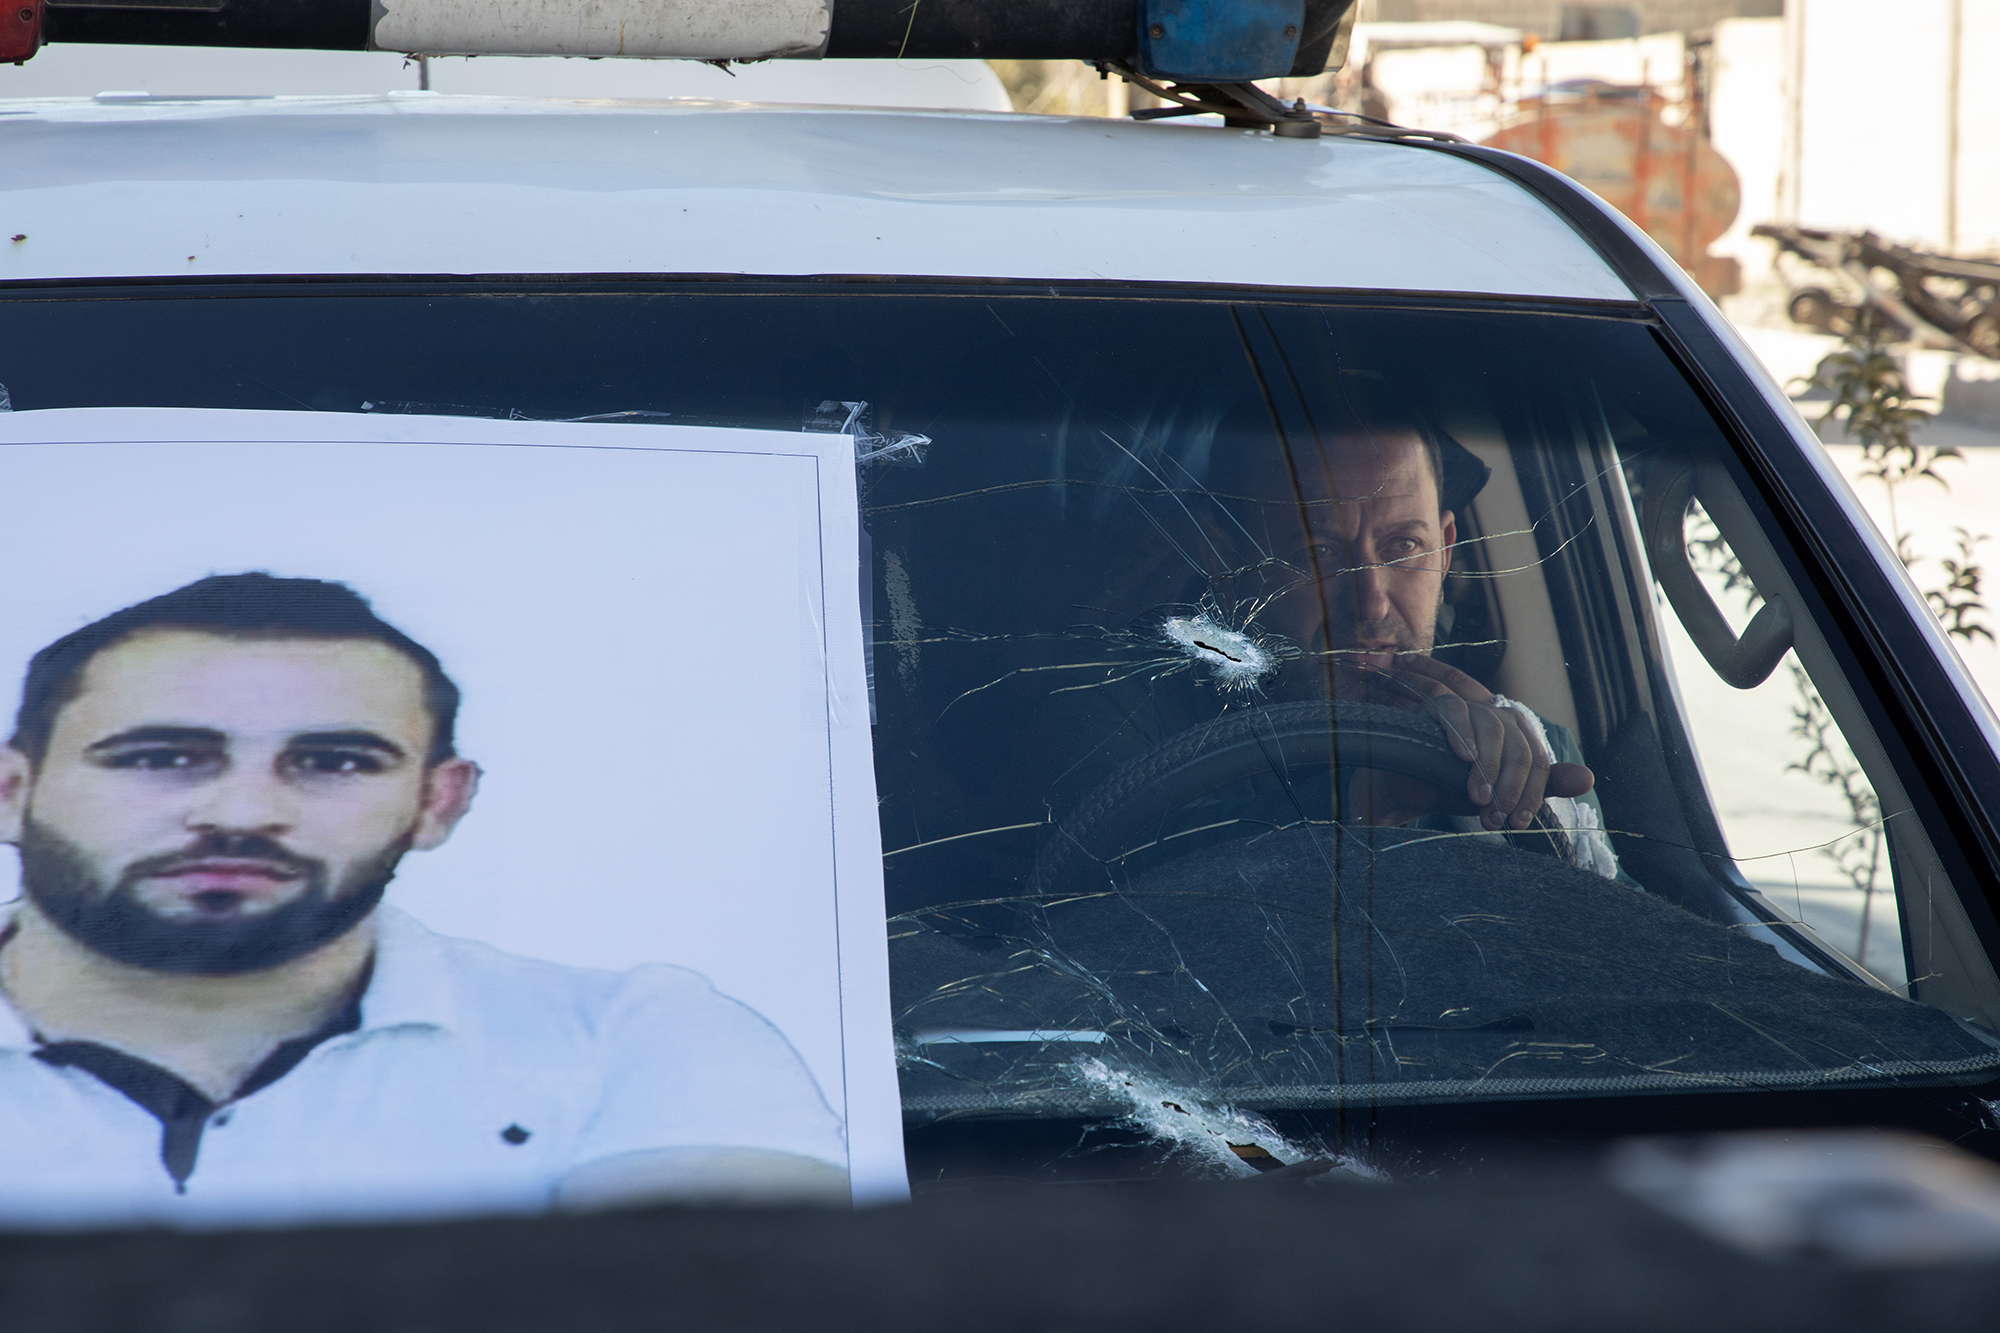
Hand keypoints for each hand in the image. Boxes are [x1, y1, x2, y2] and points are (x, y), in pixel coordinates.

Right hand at [1359, 655, 1593, 830]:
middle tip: (1494, 818)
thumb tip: (1589, 779)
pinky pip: (1454, 711)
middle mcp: (1498, 715)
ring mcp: (1469, 706)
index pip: (1536, 760)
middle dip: (1510, 788)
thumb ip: (1542, 785)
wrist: (1409, 790)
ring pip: (1492, 731)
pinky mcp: (1437, 702)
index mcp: (1518, 734)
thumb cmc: (1457, 789)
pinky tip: (1462, 758)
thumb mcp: (1503, 792)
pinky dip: (1461, 734)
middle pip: (1519, 747)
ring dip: (1488, 770)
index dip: (1530, 793)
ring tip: (1478, 800)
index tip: (1517, 823)